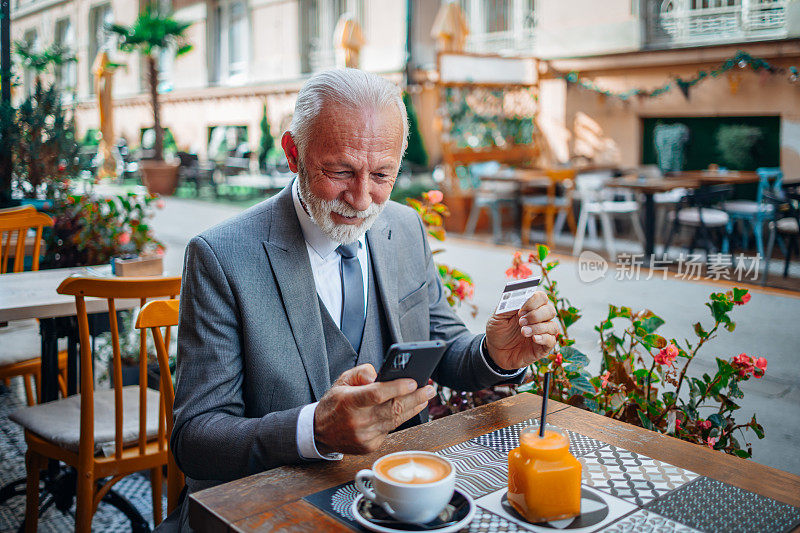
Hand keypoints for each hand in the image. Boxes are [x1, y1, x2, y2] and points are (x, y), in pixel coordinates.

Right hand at [314, 364, 434, 454]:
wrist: (319, 432)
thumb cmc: (334, 403)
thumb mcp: (342, 380)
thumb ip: (361, 372)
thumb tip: (380, 375)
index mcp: (349, 401)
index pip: (377, 393)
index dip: (397, 387)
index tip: (413, 381)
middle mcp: (357, 420)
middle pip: (393, 409)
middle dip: (415, 398)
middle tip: (428, 389)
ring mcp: (364, 436)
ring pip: (395, 421)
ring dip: (413, 408)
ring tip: (424, 397)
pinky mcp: (369, 446)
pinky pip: (389, 430)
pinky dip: (400, 419)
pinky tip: (408, 410)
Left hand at [484, 291, 557, 370]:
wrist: (495, 350)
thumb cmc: (498, 331)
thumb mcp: (498, 316)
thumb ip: (508, 305)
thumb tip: (520, 297)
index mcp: (529, 307)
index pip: (541, 297)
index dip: (533, 301)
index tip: (520, 310)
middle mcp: (539, 319)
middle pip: (550, 310)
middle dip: (535, 315)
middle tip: (521, 322)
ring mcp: (542, 333)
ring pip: (553, 326)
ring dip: (538, 328)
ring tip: (523, 332)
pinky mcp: (543, 347)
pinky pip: (551, 341)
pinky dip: (543, 338)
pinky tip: (533, 338)